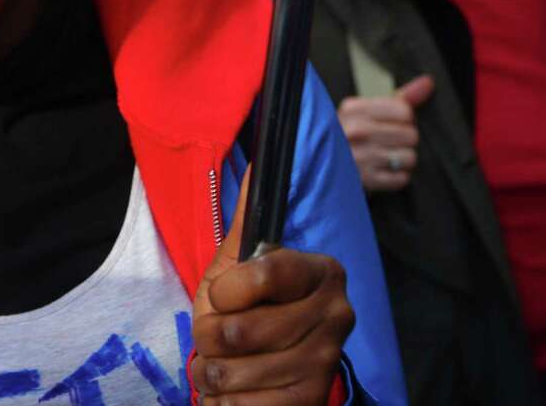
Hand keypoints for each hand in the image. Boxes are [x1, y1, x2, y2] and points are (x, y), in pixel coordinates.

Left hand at [191, 173, 354, 404]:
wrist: (266, 374)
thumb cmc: (244, 311)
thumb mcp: (237, 265)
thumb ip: (247, 221)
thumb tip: (257, 163)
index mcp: (322, 271)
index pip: (266, 273)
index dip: (228, 290)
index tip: (222, 295)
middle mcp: (337, 314)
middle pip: (240, 329)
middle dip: (209, 336)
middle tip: (217, 336)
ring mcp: (326, 362)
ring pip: (234, 370)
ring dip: (212, 372)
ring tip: (224, 364)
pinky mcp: (311, 402)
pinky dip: (225, 402)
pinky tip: (236, 390)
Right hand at [338, 75, 433, 191]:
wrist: (324, 163)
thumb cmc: (351, 134)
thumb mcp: (368, 111)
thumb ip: (400, 97)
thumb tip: (427, 82)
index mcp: (355, 109)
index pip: (404, 111)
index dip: (405, 119)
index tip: (394, 123)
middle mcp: (355, 131)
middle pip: (410, 135)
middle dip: (405, 140)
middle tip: (390, 142)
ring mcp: (358, 157)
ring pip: (409, 157)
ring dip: (402, 160)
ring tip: (387, 157)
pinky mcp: (364, 180)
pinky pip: (401, 179)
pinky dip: (397, 177)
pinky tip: (384, 170)